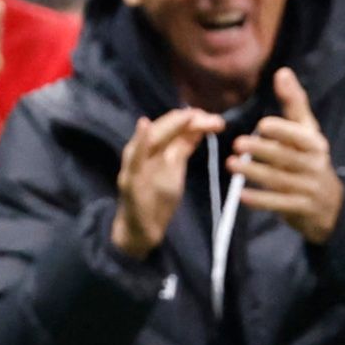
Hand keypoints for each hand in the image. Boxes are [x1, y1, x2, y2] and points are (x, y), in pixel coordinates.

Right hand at [111, 107, 223, 259]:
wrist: (142, 230)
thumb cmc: (156, 198)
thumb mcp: (174, 169)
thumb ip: (182, 148)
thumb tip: (200, 126)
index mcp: (154, 149)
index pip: (174, 129)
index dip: (193, 121)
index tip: (215, 119)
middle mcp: (142, 151)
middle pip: (164, 129)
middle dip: (187, 121)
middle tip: (213, 119)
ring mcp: (134, 165)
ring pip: (151, 139)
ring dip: (168, 125)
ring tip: (187, 115)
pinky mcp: (129, 180)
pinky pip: (134, 159)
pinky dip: (139, 141)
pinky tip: (143, 125)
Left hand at [232, 68, 343, 244]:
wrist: (330, 205)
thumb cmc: (310, 160)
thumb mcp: (307, 132)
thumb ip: (294, 103)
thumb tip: (282, 72)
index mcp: (315, 144)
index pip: (299, 136)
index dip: (282, 131)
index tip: (262, 125)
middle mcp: (314, 165)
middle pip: (287, 158)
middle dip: (262, 151)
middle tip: (237, 144)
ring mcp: (309, 189)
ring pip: (280, 180)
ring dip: (255, 173)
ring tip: (231, 165)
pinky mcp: (301, 208)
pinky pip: (279, 204)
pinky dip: (261, 200)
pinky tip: (242, 194)